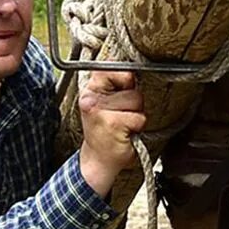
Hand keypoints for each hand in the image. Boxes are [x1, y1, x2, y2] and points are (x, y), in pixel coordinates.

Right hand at [74, 70, 144, 193]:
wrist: (98, 160)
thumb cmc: (105, 132)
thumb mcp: (105, 104)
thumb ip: (117, 87)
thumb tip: (134, 72)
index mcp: (90, 90)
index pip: (113, 68)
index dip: (125, 77)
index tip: (124, 89)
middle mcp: (91, 98)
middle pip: (131, 84)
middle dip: (133, 101)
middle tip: (120, 115)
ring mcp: (100, 111)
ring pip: (136, 100)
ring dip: (135, 115)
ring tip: (123, 125)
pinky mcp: (113, 123)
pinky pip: (139, 118)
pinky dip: (137, 127)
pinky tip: (125, 134)